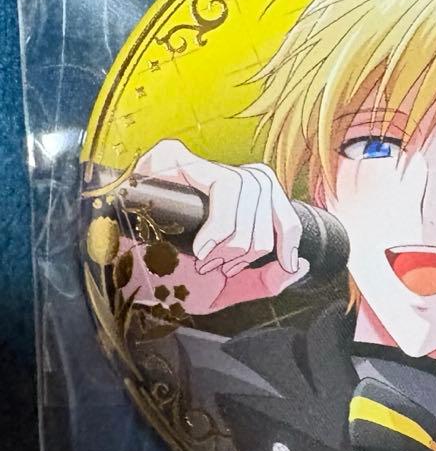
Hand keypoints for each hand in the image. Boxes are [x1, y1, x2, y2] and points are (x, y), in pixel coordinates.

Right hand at [123, 138, 308, 314]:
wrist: (121, 286)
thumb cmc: (168, 285)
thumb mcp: (226, 290)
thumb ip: (265, 281)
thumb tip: (300, 265)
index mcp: (228, 199)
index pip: (274, 193)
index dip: (287, 228)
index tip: (284, 260)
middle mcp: (212, 176)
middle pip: (264, 188)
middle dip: (253, 240)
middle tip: (221, 266)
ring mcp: (190, 165)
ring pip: (247, 187)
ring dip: (234, 238)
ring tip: (204, 259)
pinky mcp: (171, 160)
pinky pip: (223, 184)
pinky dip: (222, 224)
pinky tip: (202, 245)